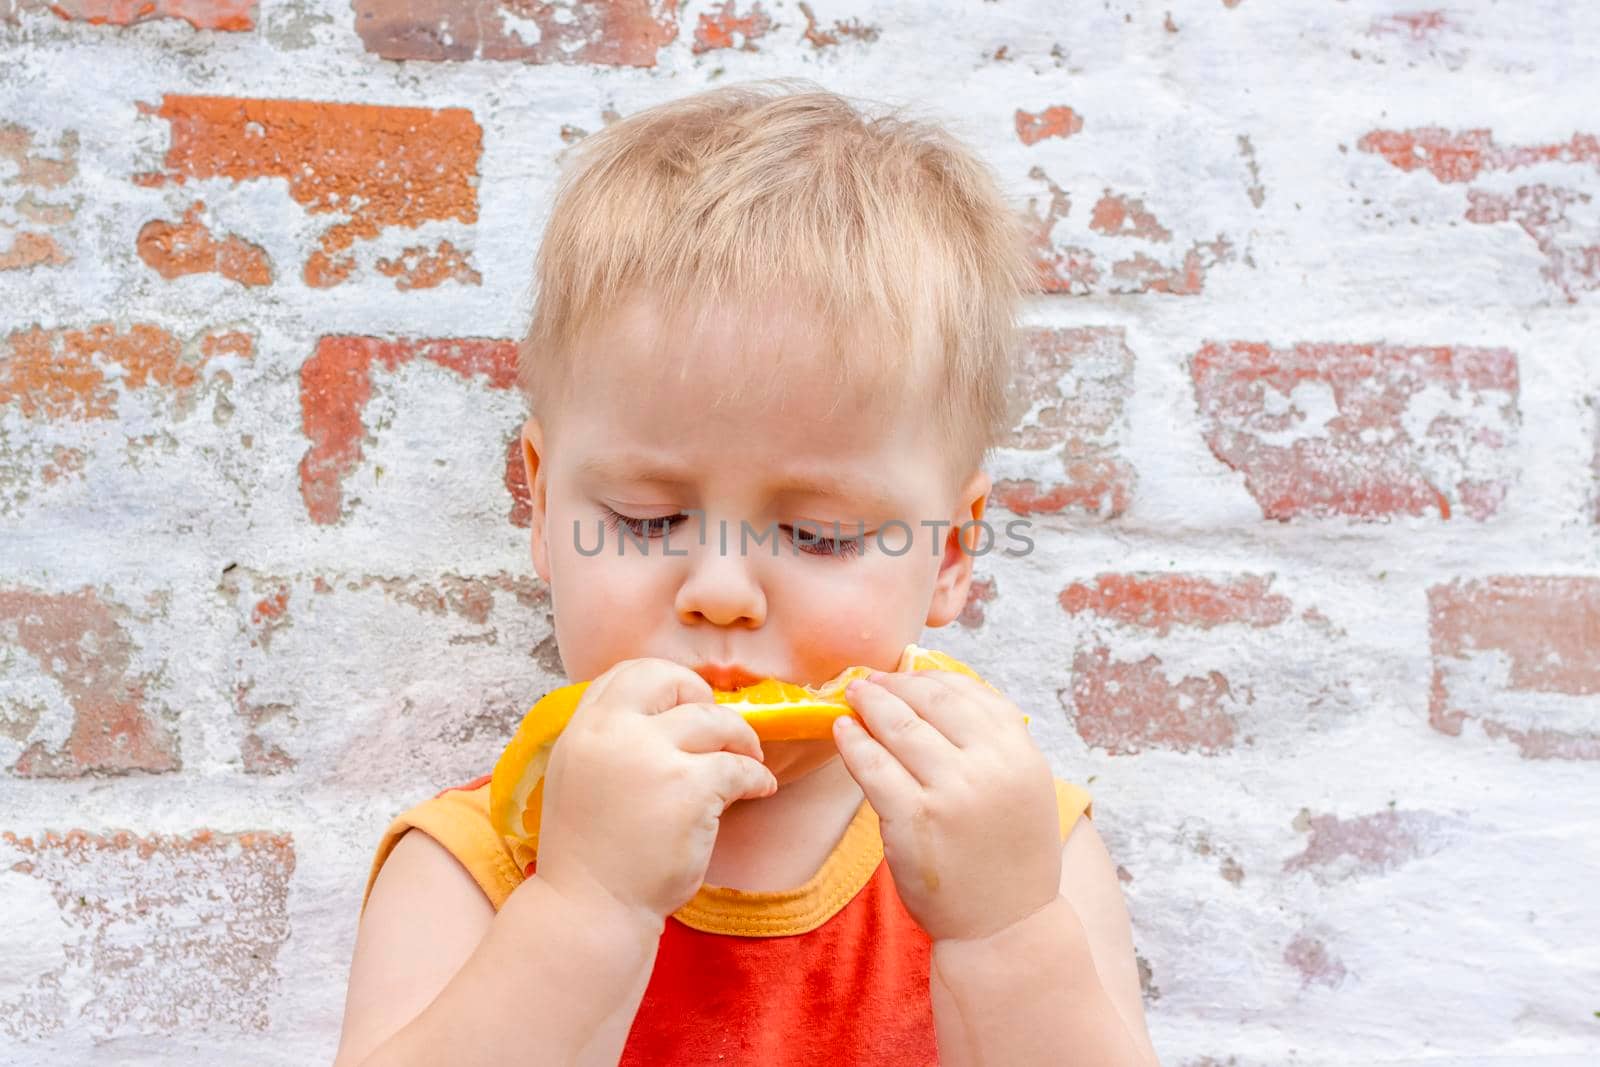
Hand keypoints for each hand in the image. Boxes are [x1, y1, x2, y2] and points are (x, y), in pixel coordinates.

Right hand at [533, 657, 778, 926]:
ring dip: (742, 738)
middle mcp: (614, 733)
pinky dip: (757, 777)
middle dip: (703, 697)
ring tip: (751, 760)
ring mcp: (653, 758)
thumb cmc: (591, 852)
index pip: (628, 672)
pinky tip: (760, 789)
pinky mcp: (690, 790)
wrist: (592, 909)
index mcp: (584, 728)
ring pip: (715, 720)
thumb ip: (610, 740)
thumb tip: (662, 712)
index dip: (665, 681)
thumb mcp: (580, 776)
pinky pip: (739, 767)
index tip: (684, 702)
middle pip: (672, 680)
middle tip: (720, 728)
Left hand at [833, 669, 1061, 943]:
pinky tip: (842, 731)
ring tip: (852, 696)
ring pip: (897, 727)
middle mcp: (990, 766)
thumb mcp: (1022, 785)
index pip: (968, 691)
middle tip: (868, 680)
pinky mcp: (912, 819)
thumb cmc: (1007, 852)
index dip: (928, 676)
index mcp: (1021, 751)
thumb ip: (991, 739)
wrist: (1004, 925)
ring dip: (869, 704)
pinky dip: (852, 743)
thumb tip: (937, 686)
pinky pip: (872, 766)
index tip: (904, 672)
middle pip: (930, 701)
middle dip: (894, 685)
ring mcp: (950, 792)